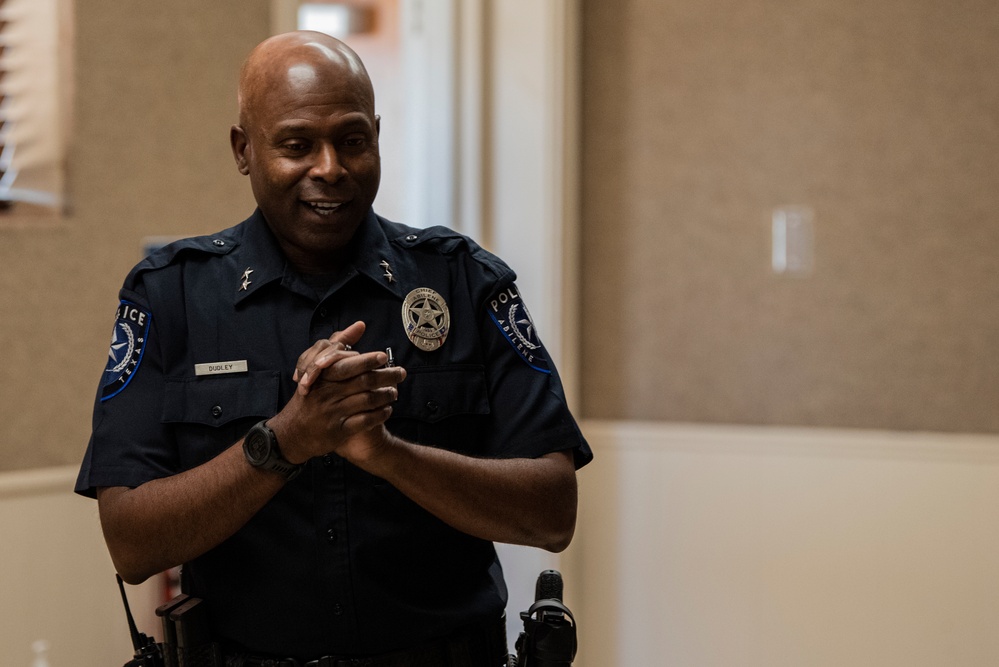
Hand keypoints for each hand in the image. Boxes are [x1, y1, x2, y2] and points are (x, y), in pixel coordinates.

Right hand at [268, 322, 406, 462]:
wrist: (291, 433)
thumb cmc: (310, 396)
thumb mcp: (317, 369)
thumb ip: (338, 345)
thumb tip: (360, 324)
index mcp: (323, 377)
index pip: (348, 365)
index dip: (368, 360)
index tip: (384, 356)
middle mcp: (328, 393)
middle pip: (363, 381)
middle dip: (386, 376)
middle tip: (402, 373)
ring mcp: (333, 413)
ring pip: (367, 401)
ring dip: (386, 395)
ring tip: (395, 392)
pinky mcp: (339, 431)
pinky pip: (365, 421)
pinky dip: (380, 414)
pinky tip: (387, 410)